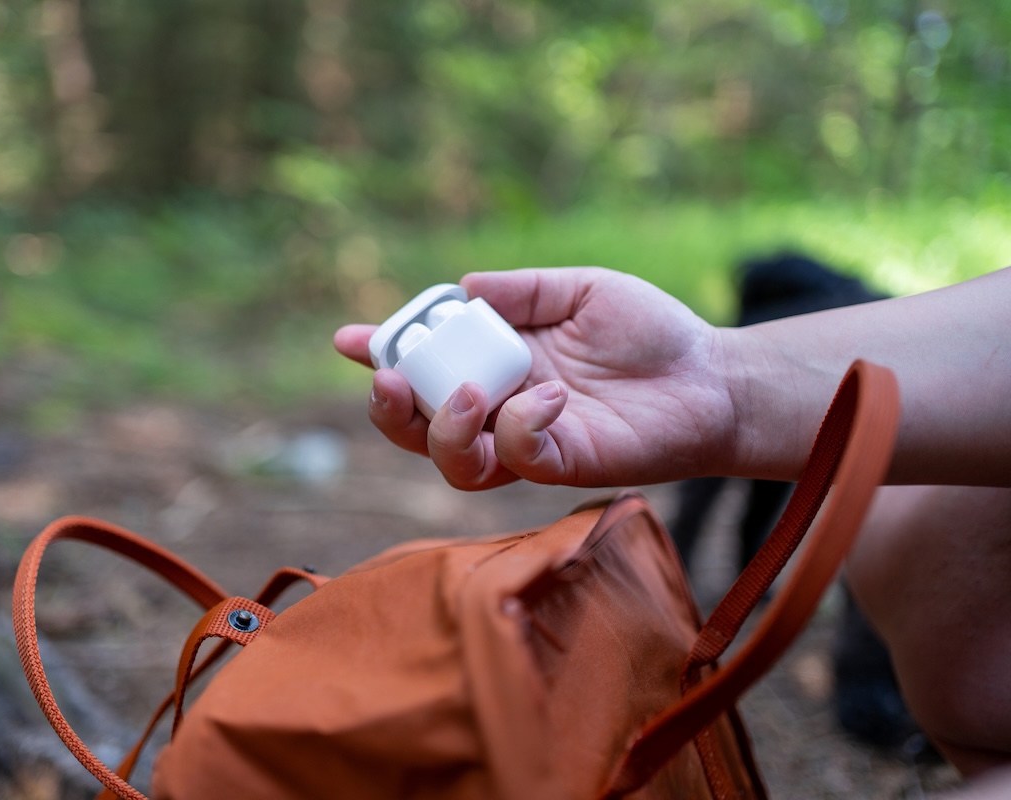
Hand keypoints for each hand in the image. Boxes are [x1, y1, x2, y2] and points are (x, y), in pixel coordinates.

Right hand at [334, 267, 737, 489]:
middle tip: (392, 380)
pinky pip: (517, 458)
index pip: (426, 365)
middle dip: (390, 410)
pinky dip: (520, 426)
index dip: (382, 355)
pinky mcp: (563, 465)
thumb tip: (463, 288)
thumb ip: (523, 291)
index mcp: (498, 363)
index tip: (348, 339)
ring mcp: (529, 442)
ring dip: (444, 429)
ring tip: (471, 394)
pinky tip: (552, 396)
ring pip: (453, 461)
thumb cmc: (651, 332)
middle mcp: (502, 407)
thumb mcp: (580, 290)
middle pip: (418, 427)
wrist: (712, 376)